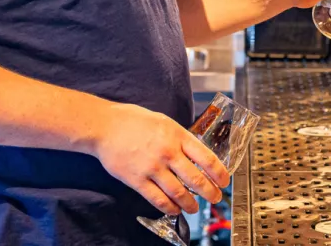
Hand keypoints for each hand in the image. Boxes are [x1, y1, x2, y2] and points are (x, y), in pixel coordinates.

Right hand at [94, 103, 229, 214]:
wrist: (106, 127)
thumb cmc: (134, 120)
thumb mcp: (164, 122)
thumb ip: (180, 137)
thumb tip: (195, 153)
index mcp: (177, 135)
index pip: (206, 157)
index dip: (218, 172)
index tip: (224, 180)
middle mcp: (168, 152)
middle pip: (196, 178)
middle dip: (209, 192)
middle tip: (215, 198)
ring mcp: (153, 168)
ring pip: (178, 192)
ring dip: (190, 204)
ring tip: (195, 208)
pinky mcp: (137, 180)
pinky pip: (158, 199)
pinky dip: (169, 208)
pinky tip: (175, 210)